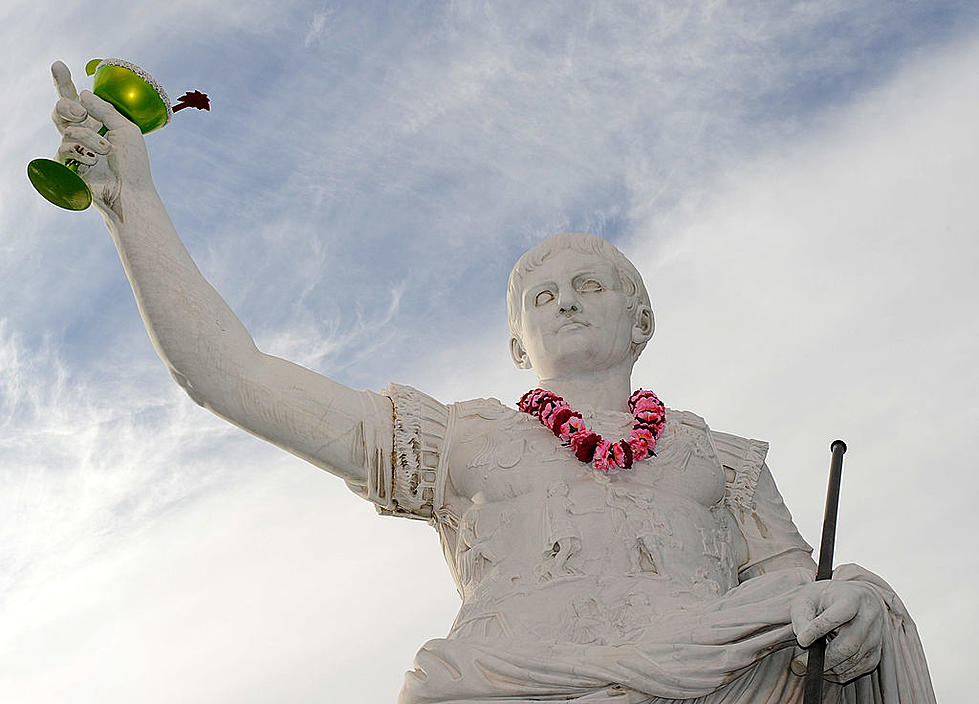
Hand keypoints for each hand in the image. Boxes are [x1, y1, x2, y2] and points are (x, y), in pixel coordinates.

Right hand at [49, 61, 153, 219]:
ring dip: (89, 139)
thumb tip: (83, 93)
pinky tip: (94, 162)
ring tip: (105, 151)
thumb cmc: (133, 164)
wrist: (130, 192)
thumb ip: (105, 110)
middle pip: (61, 109)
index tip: (58, 65)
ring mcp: (73, 148)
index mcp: (97, 122)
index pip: (76, 99)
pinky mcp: (66, 165)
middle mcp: (83, 133)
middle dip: (67, 106)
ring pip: (68, 130)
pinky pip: (64, 148)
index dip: (64, 82)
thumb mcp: (126, 130)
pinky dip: (81, 153)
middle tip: (80, 114)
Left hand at [790, 579, 883, 682]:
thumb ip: (802, 616)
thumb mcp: (808, 598)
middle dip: (824, 658)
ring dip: (829, 667)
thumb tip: (802, 639)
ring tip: (809, 663)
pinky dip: (839, 673)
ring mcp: (876, 636)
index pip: (836, 616)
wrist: (854, 599)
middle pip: (849, 644)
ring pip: (853, 660)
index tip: (801, 641)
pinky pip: (858, 670)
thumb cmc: (826, 598)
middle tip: (800, 663)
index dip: (817, 630)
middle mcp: (869, 617)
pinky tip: (825, 666)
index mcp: (852, 598)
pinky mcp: (876, 653)